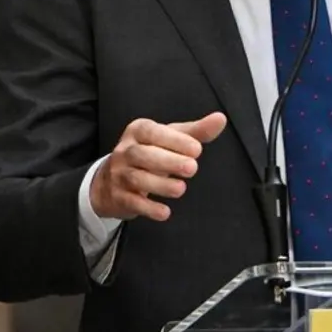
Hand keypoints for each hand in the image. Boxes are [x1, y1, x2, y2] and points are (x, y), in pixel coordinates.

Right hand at [90, 112, 226, 221]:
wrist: (111, 179)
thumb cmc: (149, 153)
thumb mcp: (169, 138)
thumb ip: (195, 131)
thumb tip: (220, 119)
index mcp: (138, 131)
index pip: (153, 132)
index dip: (174, 140)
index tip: (197, 149)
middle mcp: (125, 151)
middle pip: (143, 154)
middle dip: (168, 161)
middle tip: (192, 168)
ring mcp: (119, 174)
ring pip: (137, 179)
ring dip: (160, 185)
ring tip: (181, 189)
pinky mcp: (118, 196)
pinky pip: (132, 202)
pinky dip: (148, 208)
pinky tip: (164, 212)